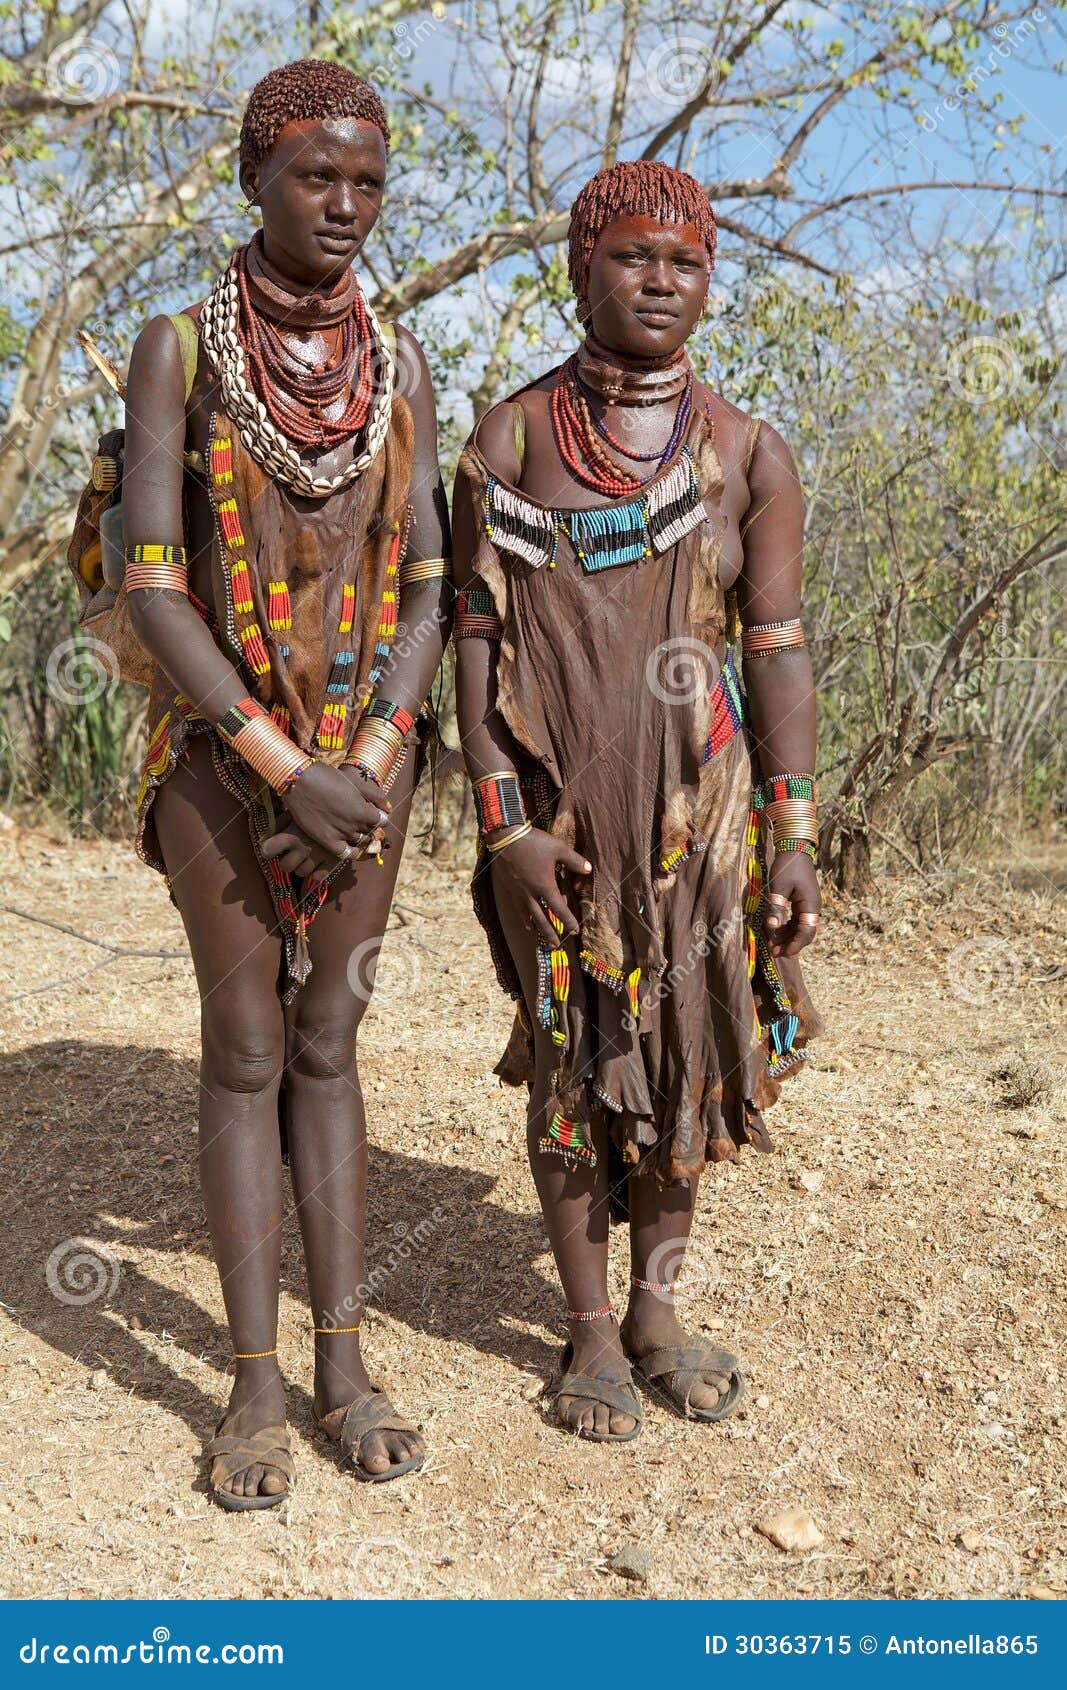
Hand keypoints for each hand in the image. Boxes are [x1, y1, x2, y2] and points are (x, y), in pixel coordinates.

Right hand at [264, 761, 390, 859]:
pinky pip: (346, 853)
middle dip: (370, 827)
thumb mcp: (355, 782)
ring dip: (361, 838)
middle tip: (361, 820)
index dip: (378, 816)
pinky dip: (351, 851)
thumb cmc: (328, 777)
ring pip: (361, 843)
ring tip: (353, 829)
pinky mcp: (327, 841)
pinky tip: (349, 845)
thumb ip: (376, 796)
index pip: (382, 821)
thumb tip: (389, 808)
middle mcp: (356, 826)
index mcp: (365, 811)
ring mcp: (342, 834)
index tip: (372, 812)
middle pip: (372, 832)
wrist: (300, 782)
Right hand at [488, 826, 591, 945]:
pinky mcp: (509, 886)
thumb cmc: (534, 842)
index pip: (559, 909)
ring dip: (535, 926)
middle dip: (549, 933)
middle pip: (541, 918)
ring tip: (538, 935)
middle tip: (556, 945)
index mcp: (544, 885)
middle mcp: (530, 893)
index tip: (575, 931)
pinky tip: (524, 917)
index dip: (568, 921)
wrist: (505, 837)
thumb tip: (589, 870)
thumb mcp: (559, 848)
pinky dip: (522, 915)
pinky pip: (517, 906)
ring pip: (527, 914)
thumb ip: (575, 861)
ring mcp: (518, 891)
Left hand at [764, 851, 819, 956]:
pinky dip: (787, 927)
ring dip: (787, 937)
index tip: (784, 954)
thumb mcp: (779, 887)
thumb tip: (771, 927)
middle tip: (774, 953)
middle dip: (790, 944)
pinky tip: (775, 931)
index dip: (795, 944)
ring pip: (800, 927)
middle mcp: (812, 907)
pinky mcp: (802, 902)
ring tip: (772, 945)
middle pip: (804, 933)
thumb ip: (776, 907)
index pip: (806, 932)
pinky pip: (796, 920)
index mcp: (810, 905)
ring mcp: (808, 905)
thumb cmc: (787, 866)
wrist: (795, 848)